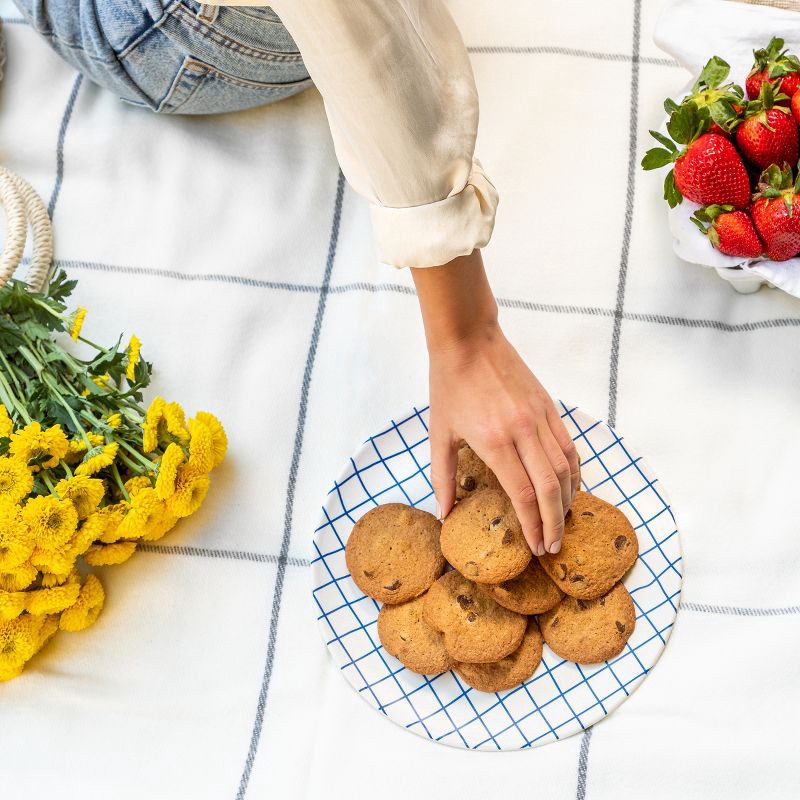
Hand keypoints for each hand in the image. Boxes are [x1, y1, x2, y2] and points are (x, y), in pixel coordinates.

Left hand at [412, 250, 578, 554]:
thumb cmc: (448, 386)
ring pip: (566, 468)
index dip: (532, 525)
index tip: (535, 547)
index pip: (523, 494)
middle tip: (553, 547)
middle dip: (554, 523)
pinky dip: (574, 472)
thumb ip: (442, 477)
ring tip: (561, 524)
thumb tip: (444, 514)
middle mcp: (523, 431)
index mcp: (494, 441)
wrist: (468, 340)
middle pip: (550, 488)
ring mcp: (540, 417)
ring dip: (567, 501)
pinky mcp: (549, 407)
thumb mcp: (439, 433)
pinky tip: (570, 489)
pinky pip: (569, 446)